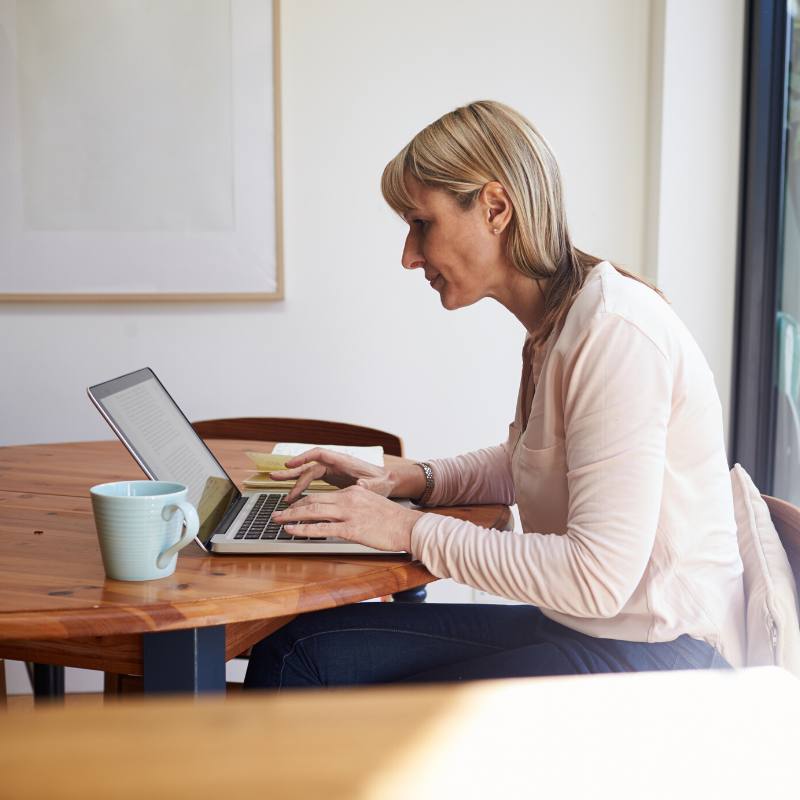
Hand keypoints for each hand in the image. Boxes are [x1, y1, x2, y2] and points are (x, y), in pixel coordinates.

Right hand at [270, 448, 395, 503]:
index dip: (303, 457)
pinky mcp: (332, 478)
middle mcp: (335, 463)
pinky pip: (313, 480)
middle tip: (275, 475)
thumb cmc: (382, 481)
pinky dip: (302, 486)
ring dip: (293, 479)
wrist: (386, 482)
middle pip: (309, 464)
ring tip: (276, 481)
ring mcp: (332, 470)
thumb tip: (361, 484)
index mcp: (343, 461)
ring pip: (308, 472)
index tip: (290, 464)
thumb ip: (369, 485)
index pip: (319, 454)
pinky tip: (294, 495)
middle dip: (292, 470)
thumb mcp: (378, 485)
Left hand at [272, 486, 423, 551]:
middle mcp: (349, 498)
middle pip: (312, 500)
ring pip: (312, 511)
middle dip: (291, 507)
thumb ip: (353, 507)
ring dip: (291, 516)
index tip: (292, 507)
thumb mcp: (371, 505)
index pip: (322, 495)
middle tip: (277, 513)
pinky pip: (321, 528)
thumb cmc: (393, 520)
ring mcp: (349, 513)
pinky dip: (303, 529)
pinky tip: (291, 530)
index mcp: (353, 491)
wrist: (410, 527)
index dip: (303, 502)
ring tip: (277, 520)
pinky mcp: (351, 529)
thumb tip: (339, 515)